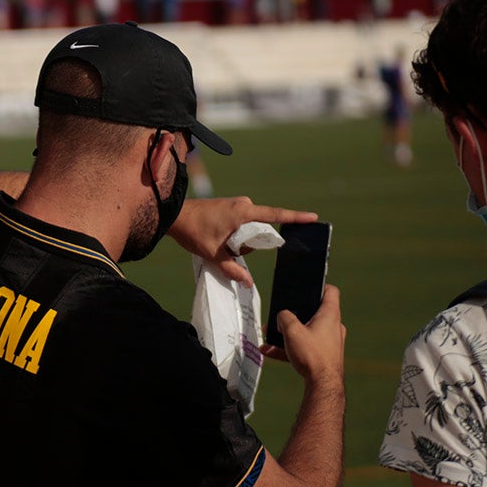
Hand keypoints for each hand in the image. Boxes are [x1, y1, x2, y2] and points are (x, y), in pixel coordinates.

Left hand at [169, 197, 317, 286]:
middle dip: (249, 243)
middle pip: (260, 228)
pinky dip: (235, 234)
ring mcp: (237, 204)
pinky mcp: (231, 206)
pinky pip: (242, 223)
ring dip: (240, 239)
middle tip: (225, 247)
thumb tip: (248, 283)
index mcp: (243, 212)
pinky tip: (218, 238)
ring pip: (250, 228)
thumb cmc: (193, 231)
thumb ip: (232, 269)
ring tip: (217, 241)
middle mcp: (244, 204)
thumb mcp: (212, 254)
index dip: (295, 218)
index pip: (275, 215)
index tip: (313, 217)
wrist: (174, 215)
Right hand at [263, 285, 345, 384]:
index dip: (319, 286)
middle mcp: (333, 326)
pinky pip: (304, 347)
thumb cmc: (312, 355)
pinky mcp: (324, 355)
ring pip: (306, 331)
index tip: (306, 287)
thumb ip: (284, 317)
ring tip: (270, 337)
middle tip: (281, 317)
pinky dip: (290, 348)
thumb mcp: (291, 330)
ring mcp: (330, 342)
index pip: (330, 291)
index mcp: (330, 315)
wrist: (322, 384)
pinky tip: (270, 352)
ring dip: (288, 333)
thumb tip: (282, 316)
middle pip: (314, 312)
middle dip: (294, 315)